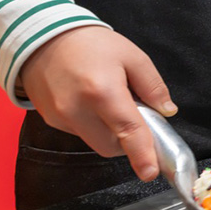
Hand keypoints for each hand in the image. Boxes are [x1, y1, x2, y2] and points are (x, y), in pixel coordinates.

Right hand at [18, 25, 176, 180]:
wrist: (43, 37)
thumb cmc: (90, 43)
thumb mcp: (131, 55)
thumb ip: (152, 86)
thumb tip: (167, 111)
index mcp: (102, 91)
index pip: (127, 130)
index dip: (141, 153)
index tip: (150, 172)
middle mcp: (77, 109)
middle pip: (111, 145)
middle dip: (127, 139)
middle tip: (132, 113)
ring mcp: (61, 118)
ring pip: (95, 141)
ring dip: (109, 131)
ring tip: (108, 100)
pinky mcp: (51, 120)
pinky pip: (80, 132)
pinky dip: (91, 125)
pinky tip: (89, 101)